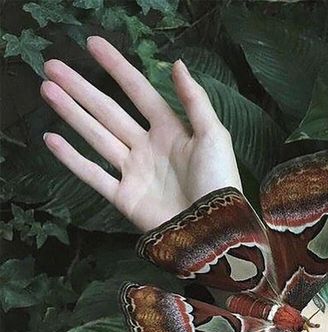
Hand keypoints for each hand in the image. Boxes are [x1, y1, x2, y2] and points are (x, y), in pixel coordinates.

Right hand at [41, 36, 241, 231]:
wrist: (212, 228)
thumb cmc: (218, 181)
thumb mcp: (214, 135)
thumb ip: (195, 100)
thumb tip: (177, 64)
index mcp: (170, 130)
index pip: (138, 92)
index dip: (117, 68)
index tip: (93, 45)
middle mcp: (147, 147)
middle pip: (109, 111)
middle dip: (82, 89)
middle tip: (53, 67)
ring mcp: (133, 172)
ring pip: (96, 137)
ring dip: (72, 114)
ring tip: (48, 90)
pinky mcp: (124, 197)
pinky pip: (93, 175)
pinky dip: (72, 159)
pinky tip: (52, 140)